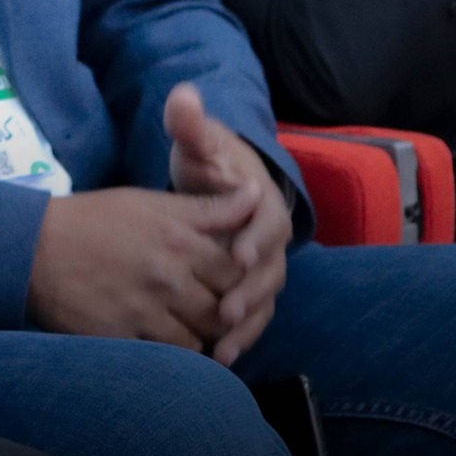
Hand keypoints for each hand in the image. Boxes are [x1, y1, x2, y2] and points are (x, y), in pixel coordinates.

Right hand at [27, 183, 252, 348]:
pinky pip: (168, 357)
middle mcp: (167, 275)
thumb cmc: (92, 220)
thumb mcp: (149, 203)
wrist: (31, 248)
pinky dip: (174, 354)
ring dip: (202, 336)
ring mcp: (145, 309)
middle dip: (226, 312)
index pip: (237, 269)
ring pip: (201, 338)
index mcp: (177, 238)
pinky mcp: (123, 336)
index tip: (228, 280)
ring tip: (191, 328)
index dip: (241, 279)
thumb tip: (255, 194)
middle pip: (225, 308)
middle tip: (218, 311)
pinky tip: (168, 344)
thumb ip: (206, 207)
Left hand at [165, 85, 290, 365]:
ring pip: (263, 301)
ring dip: (246, 326)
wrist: (220, 183)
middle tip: (226, 313)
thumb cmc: (208, 162)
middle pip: (269, 272)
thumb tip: (183, 97)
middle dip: (250, 293)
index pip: (267, 222)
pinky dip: (240, 338)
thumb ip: (190, 124)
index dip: (255, 238)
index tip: (238, 254)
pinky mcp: (252, 289)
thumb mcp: (198, 143)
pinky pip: (253, 317)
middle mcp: (272, 239)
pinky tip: (218, 358)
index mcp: (263, 201)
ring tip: (222, 347)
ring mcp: (265, 268)